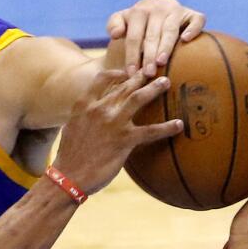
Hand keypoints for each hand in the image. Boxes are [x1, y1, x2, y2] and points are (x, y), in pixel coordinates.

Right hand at [51, 69, 181, 194]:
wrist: (69, 176)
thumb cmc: (69, 157)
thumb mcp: (71, 129)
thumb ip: (84, 117)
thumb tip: (91, 116)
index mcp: (84, 105)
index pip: (101, 79)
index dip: (116, 73)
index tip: (127, 72)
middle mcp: (99, 109)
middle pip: (124, 86)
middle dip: (141, 76)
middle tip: (154, 72)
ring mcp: (113, 123)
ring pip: (138, 98)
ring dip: (154, 88)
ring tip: (166, 82)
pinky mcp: (124, 140)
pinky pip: (150, 131)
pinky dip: (167, 127)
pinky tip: (179, 125)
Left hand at [105, 0, 204, 73]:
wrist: (156, 8)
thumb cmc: (136, 22)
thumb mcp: (121, 20)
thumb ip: (114, 25)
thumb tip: (115, 34)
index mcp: (139, 10)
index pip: (134, 36)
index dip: (132, 55)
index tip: (131, 73)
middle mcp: (158, 7)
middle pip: (152, 34)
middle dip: (149, 55)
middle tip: (148, 73)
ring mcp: (176, 9)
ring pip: (170, 29)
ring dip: (166, 46)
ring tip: (161, 62)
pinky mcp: (192, 13)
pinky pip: (197, 19)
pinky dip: (193, 28)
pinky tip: (186, 40)